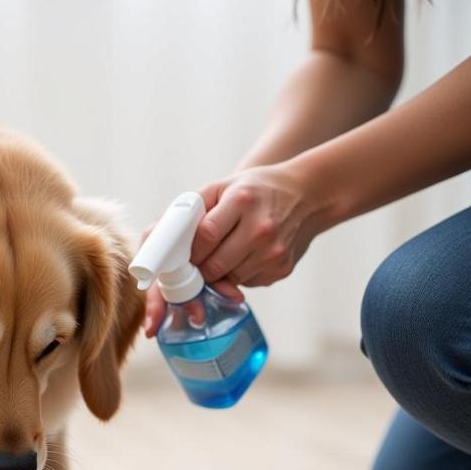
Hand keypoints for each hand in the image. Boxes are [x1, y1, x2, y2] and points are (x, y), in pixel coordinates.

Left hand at [144, 163, 325, 336]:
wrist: (307, 194)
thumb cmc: (255, 190)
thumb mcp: (223, 186)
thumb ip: (194, 209)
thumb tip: (163, 238)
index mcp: (243, 200)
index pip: (205, 236)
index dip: (189, 251)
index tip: (181, 255)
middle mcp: (261, 228)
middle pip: (214, 265)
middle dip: (199, 268)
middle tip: (195, 262)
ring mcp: (273, 251)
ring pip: (229, 279)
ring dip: (218, 274)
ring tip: (224, 254)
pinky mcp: (281, 269)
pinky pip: (247, 283)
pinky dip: (239, 276)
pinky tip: (246, 256)